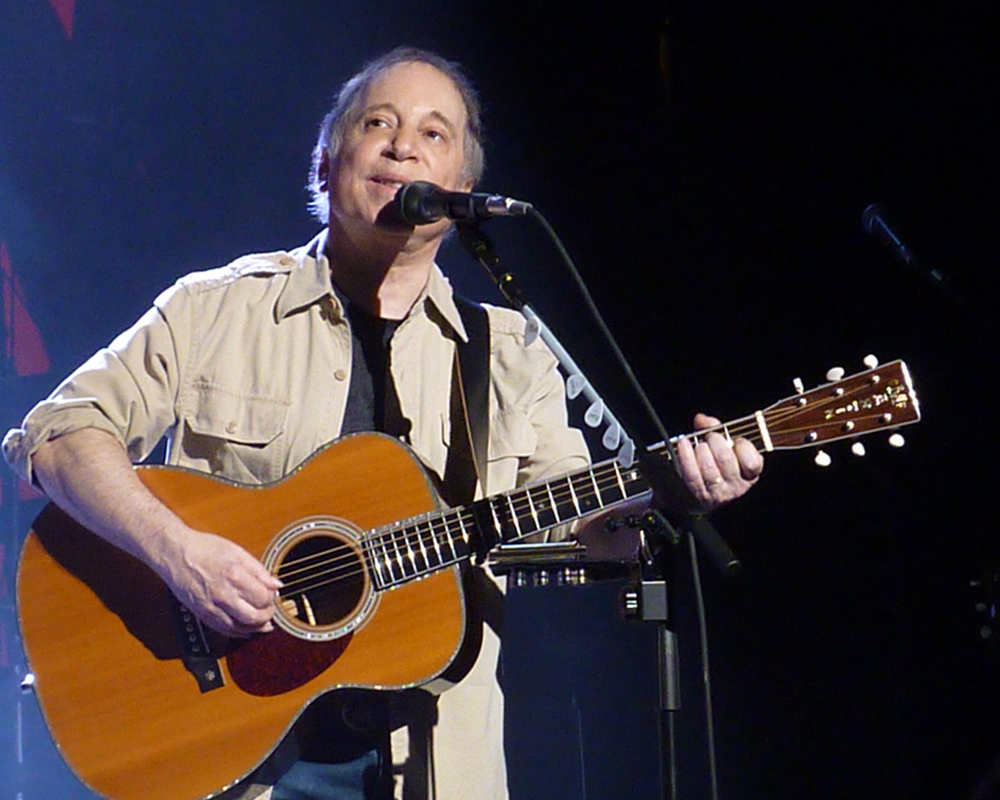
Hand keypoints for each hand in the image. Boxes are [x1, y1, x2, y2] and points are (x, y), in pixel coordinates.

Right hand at [156, 527, 281, 636]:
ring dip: (256, 628)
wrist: (176, 554)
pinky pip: (225, 631)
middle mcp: (224, 594)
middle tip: (270, 609)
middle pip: (255, 617)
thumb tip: (276, 585)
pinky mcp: (203, 614)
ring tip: (263, 621)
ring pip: (241, 628)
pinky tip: (246, 629)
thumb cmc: (205, 549)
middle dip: (268, 615)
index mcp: (235, 575)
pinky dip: (239, 633)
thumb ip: (259, 570)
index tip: (271, 594)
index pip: (264, 597)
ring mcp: (212, 607)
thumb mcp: (237, 552)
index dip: (272, 598)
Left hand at [675, 412, 762, 510]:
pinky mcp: (701, 495)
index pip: (751, 462)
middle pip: (725, 459)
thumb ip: (718, 429)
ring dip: (700, 449)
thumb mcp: (729, 446)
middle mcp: (737, 486)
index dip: (741, 446)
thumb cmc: (723, 464)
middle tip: (710, 436)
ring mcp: (719, 493)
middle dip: (715, 441)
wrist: (712, 493)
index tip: (734, 439)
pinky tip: (683, 443)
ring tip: (699, 444)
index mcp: (750, 474)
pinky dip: (685, 456)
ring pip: (708, 467)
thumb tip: (702, 419)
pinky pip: (692, 474)